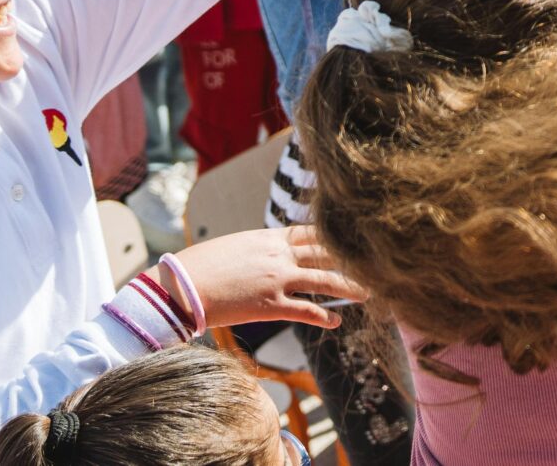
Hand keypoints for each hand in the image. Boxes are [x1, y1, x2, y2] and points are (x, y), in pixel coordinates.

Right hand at [171, 224, 362, 330]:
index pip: (312, 233)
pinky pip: (306, 310)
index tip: (353, 238)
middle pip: (326, 254)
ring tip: (368, 292)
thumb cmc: (202, 265)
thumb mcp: (237, 246)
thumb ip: (260, 249)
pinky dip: (323, 317)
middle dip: (351, 259)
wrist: (182, 285)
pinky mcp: (271, 305)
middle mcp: (280, 256)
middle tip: (374, 262)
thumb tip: (267, 253)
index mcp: (271, 238)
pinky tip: (335, 322)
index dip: (334, 237)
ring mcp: (278, 279)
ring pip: (325, 280)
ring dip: (349, 287)